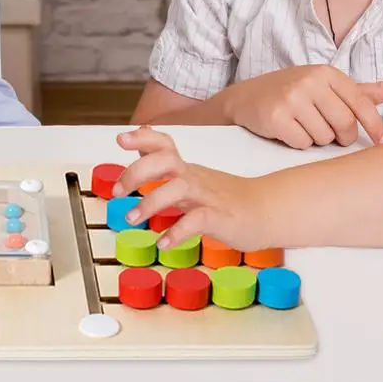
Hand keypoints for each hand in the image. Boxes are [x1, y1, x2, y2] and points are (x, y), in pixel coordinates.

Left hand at [113, 126, 269, 251]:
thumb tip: (140, 143)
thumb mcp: (190, 177)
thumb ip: (165, 166)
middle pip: (164, 160)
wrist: (265, 211)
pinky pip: (196, 220)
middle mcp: (193, 177)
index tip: (120, 139)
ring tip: (132, 218)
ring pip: (177, 188)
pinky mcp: (219, 218)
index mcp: (185, 168)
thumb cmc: (224, 197)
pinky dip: (177, 231)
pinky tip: (163, 243)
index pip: (164, 144)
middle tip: (117, 191)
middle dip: (136, 172)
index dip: (142, 138)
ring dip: (151, 202)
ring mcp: (207, 196)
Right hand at [224, 65, 382, 148]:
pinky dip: (297, 142)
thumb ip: (355, 91)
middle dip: (340, 136)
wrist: (243, 98)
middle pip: (345, 124)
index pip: (361, 104)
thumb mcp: (320, 85)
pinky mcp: (276, 116)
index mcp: (325, 73)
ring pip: (324, 137)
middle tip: (327, 132)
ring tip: (300, 125)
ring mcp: (291, 98)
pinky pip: (302, 143)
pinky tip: (287, 130)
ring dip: (315, 139)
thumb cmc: (286, 92)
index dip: (375, 127)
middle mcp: (309, 81)